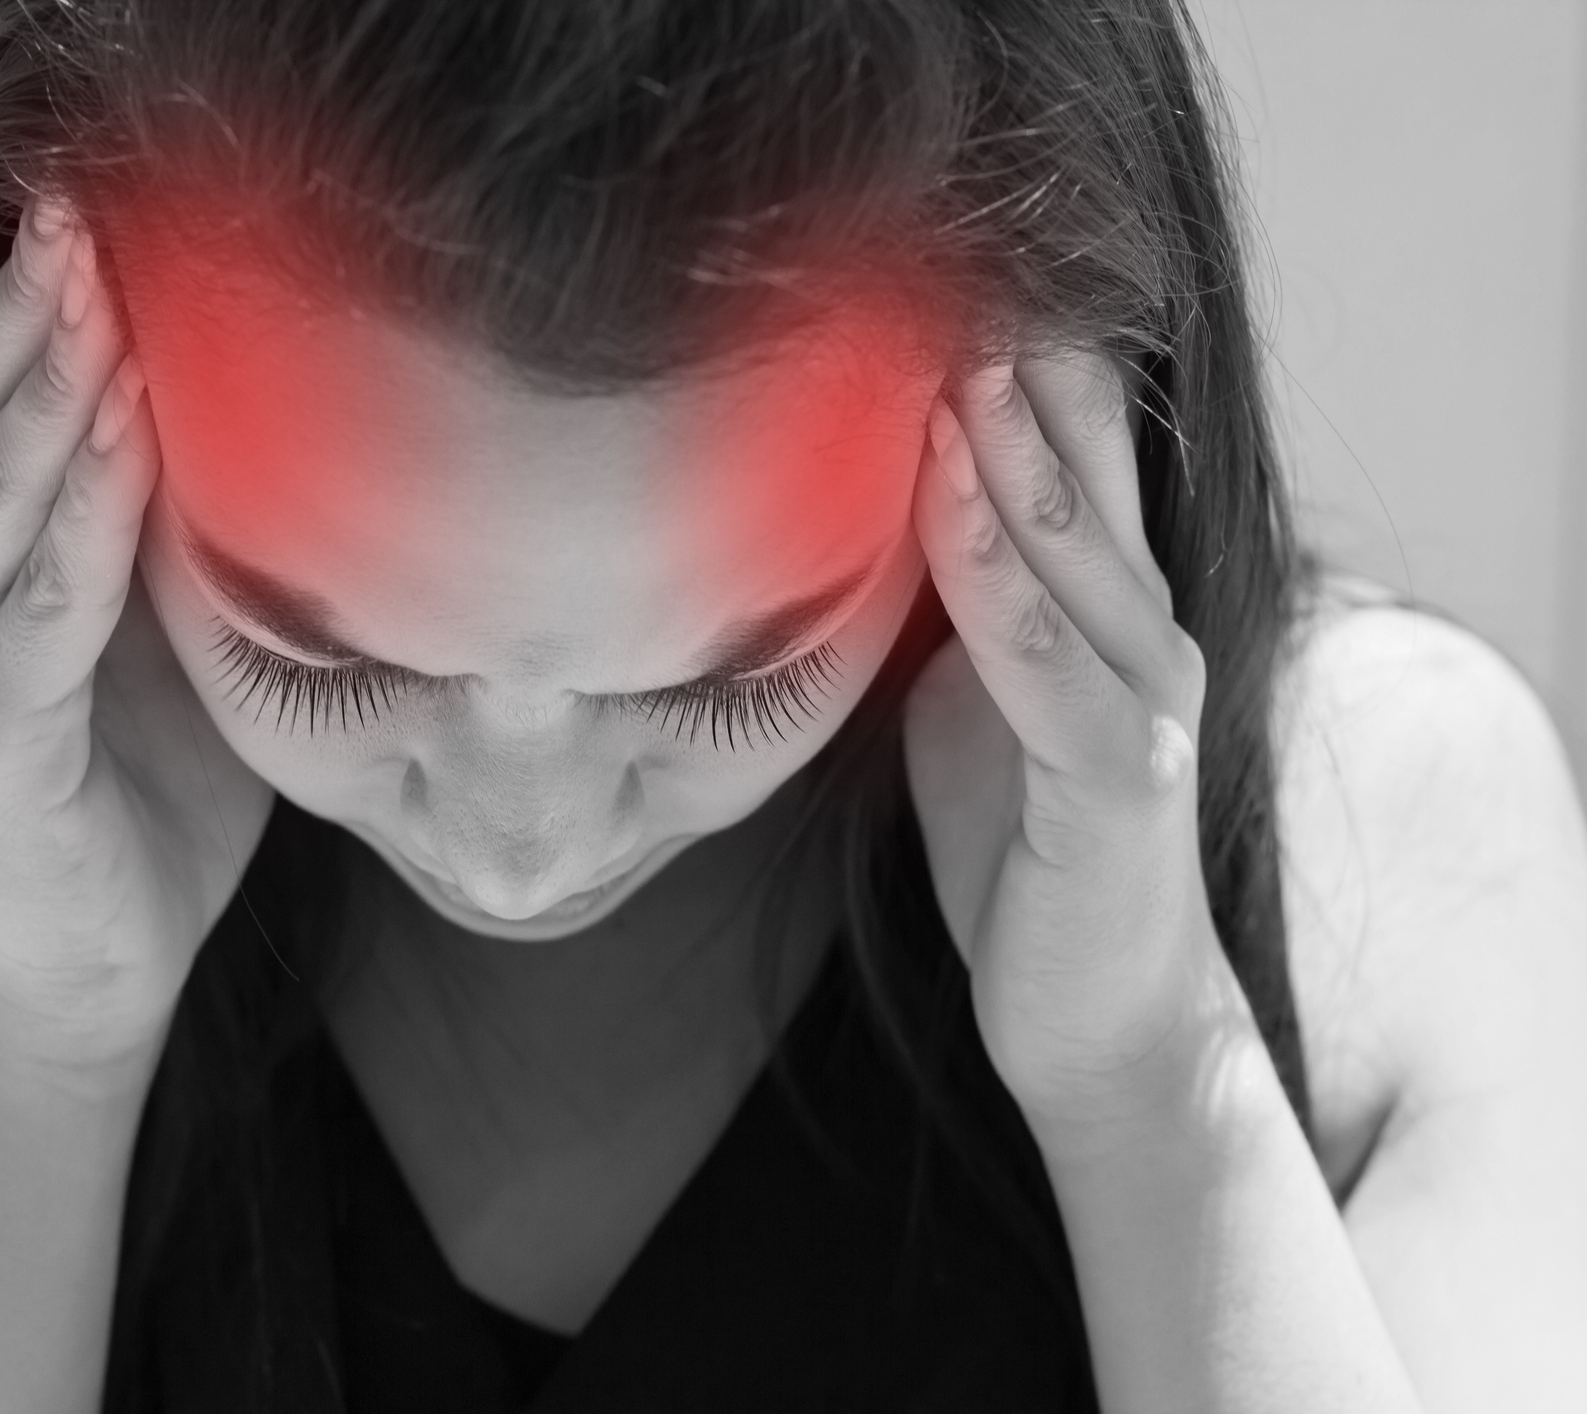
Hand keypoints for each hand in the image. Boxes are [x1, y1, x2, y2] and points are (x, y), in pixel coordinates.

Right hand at [0, 198, 274, 1070]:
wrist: (97, 959)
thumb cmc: (154, 796)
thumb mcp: (193, 645)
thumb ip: (198, 549)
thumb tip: (300, 438)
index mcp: (4, 567)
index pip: (11, 416)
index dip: (46, 318)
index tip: (101, 222)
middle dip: (32, 322)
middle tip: (80, 219)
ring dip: (47, 400)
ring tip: (92, 305)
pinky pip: (39, 615)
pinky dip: (77, 525)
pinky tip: (119, 452)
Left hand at [906, 351, 1224, 1132]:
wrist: (1095, 1013)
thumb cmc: (1023, 847)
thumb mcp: (972, 700)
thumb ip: (951, 608)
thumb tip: (848, 518)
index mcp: (1103, 610)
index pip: (1068, 453)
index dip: (1010, 360)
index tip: (926, 274)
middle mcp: (1141, 634)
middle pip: (1082, 467)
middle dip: (1011, 367)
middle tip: (940, 264)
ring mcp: (1139, 700)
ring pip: (1068, 545)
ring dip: (1004, 443)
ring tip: (942, 349)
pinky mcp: (1116, 775)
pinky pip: (1044, 653)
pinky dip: (992, 566)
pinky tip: (944, 492)